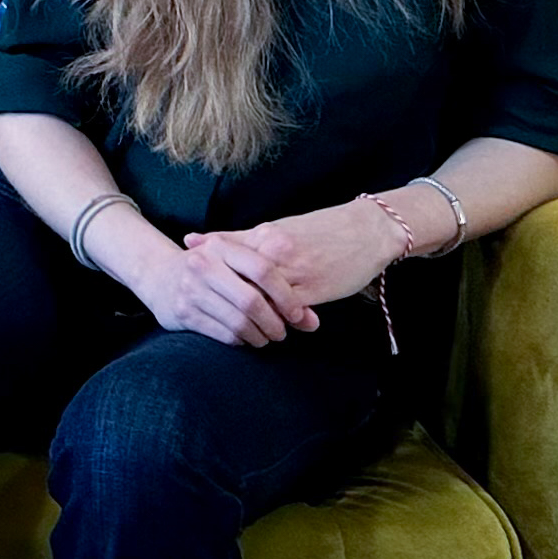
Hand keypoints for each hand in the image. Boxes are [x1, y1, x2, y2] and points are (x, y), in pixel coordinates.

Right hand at [92, 216, 316, 346]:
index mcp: (220, 248)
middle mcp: (203, 266)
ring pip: (239, 322)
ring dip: (260, 336)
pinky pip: (224, 334)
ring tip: (265, 337)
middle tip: (282, 332)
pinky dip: (241, 341)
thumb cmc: (209, 270)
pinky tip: (245, 338)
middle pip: (252, 300)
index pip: (263, 269)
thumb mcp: (234, 263)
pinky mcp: (184, 313)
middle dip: (274, 323)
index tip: (298, 314)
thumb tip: (312, 321)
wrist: (158, 274)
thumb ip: (273, 284)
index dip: (286, 295)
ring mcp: (191, 290)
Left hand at [181, 200, 402, 321]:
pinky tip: (271, 329)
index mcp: (264, 236)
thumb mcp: (275, 229)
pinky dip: (277, 321)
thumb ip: (234, 238)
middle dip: (224, 302)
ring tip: (242, 329)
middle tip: (212, 316)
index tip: (191, 290)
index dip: (206, 278)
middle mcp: (276, 253)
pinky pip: (288, 311)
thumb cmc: (318, 230)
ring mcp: (296, 273)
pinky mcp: (315, 291)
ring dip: (250, 317)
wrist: (366, 230)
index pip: (223, 259)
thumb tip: (193, 240)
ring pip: (262, 300)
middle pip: (238, 283)